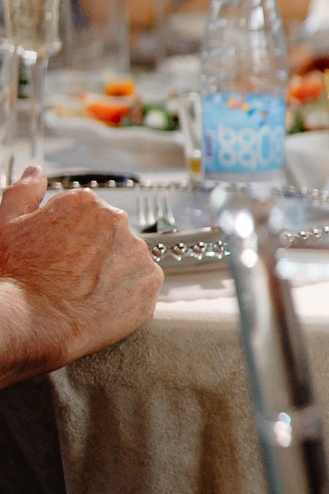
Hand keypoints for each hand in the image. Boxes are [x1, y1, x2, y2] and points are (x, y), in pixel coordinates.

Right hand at [0, 169, 161, 386]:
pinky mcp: (150, 286)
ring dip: (112, 271)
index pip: (87, 215)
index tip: (58, 252)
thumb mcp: (7, 224)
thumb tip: (36, 174)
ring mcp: (138, 255)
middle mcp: (119, 223)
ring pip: (128, 259)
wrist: (30, 319)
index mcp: (87, 204)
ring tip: (82, 290)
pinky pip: (141, 286)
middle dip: (93, 251)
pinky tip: (100, 302)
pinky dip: (126, 294)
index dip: (69, 236)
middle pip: (110, 235)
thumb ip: (25, 193)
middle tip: (67, 273)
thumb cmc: (17, 275)